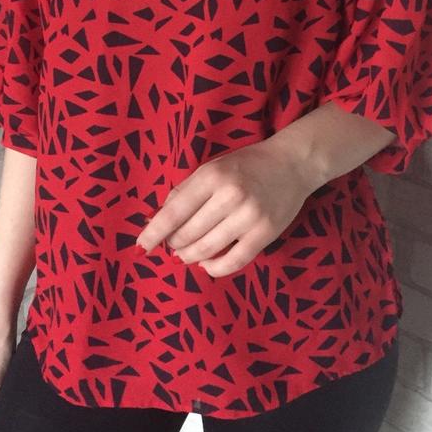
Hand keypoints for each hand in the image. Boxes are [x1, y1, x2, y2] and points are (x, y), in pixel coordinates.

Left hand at [134, 137, 321, 277]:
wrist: (292, 163)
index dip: (153, 233)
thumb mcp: (212, 168)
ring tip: (185, 255)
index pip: (174, 212)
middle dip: (174, 244)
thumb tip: (157, 221)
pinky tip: (207, 264)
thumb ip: (185, 191)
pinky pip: (234, 261)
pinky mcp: (265, 233)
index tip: (139, 247)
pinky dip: (215, 268)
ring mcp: (249, 216)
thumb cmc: (246, 165)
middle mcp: (229, 196)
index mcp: (211, 176)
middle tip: (172, 245)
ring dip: (190, 257)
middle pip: (188, 234)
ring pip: (207, 249)